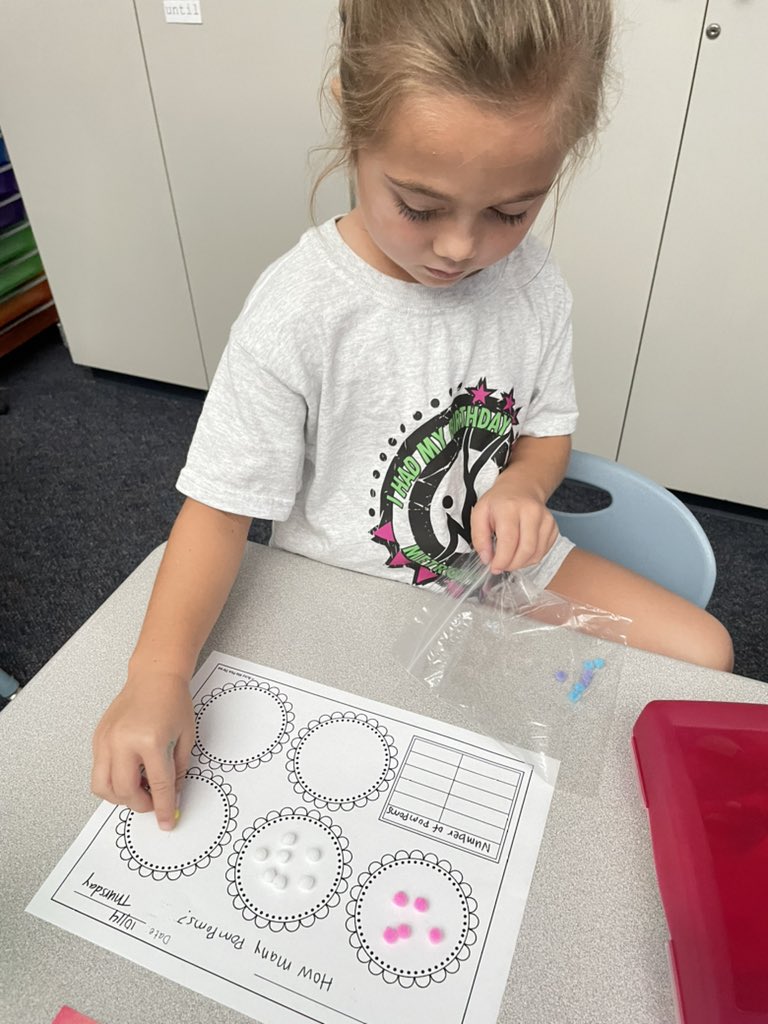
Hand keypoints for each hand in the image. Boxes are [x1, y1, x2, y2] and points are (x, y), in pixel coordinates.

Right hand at [91, 671, 194, 830]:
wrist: (155, 676)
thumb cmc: (173, 700)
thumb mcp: (186, 737)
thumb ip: (178, 770)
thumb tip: (171, 796)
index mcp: (151, 740)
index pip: (158, 785)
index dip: (163, 807)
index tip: (166, 821)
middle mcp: (123, 741)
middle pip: (125, 792)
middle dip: (141, 804)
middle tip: (154, 801)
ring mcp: (106, 740)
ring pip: (102, 787)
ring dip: (120, 797)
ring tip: (139, 789)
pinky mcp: (98, 738)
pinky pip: (98, 771)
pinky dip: (112, 780)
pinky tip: (130, 773)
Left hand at [471, 473, 559, 573]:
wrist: (521, 487)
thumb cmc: (499, 502)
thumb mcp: (479, 514)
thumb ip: (479, 538)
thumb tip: (487, 558)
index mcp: (510, 507)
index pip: (509, 540)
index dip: (502, 559)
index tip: (494, 567)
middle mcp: (531, 512)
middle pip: (526, 550)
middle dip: (512, 564)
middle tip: (501, 566)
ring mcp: (546, 519)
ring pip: (536, 553)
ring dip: (521, 563)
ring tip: (510, 559)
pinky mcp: (553, 527)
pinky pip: (543, 551)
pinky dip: (531, 558)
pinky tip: (520, 552)